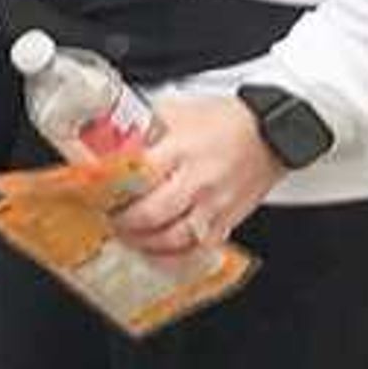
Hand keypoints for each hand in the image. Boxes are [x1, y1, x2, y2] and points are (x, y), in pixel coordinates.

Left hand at [106, 94, 282, 260]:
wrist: (272, 133)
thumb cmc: (225, 121)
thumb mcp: (176, 111)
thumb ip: (142, 128)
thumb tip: (105, 137)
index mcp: (181, 150)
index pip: (137, 176)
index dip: (111, 190)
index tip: (95, 194)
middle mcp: (198, 181)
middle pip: (151, 214)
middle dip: (123, 222)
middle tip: (108, 220)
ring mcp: (214, 205)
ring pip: (173, 239)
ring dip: (144, 243)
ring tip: (127, 237)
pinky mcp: (227, 222)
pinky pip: (197, 249)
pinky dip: (174, 257)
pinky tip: (157, 254)